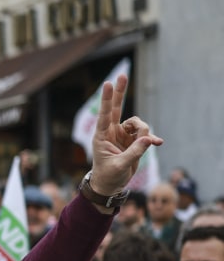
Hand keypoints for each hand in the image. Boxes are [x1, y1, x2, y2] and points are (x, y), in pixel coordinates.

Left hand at [89, 74, 162, 195]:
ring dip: (144, 132)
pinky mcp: (133, 141)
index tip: (108, 84)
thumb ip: (134, 153)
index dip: (107, 99)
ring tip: (147, 144)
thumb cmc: (108, 176)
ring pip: (138, 124)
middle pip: (117, 108)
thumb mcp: (119, 166)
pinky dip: (151, 139)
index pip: (104, 114)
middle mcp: (112, 132)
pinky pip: (145, 135)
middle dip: (120, 92)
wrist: (111, 185)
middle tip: (122, 75)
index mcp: (102, 136)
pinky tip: (158, 142)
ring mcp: (123, 135)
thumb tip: (149, 139)